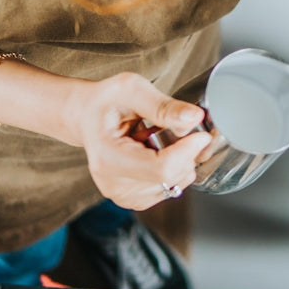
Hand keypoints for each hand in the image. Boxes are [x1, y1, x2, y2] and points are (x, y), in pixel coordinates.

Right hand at [64, 72, 212, 209]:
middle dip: (186, 152)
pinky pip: (172, 186)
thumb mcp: (132, 89)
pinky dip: (175, 168)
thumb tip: (195, 118)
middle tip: (174, 127)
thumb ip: (164, 106)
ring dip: (180, 160)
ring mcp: (124, 196)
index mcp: (108, 158)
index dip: (188, 151)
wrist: (87, 117)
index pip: (162, 168)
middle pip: (171, 177)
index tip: (201, 133)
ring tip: (157, 139)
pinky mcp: (136, 199)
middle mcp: (114, 184)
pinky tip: (158, 152)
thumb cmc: (106, 102)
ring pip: (176, 183)